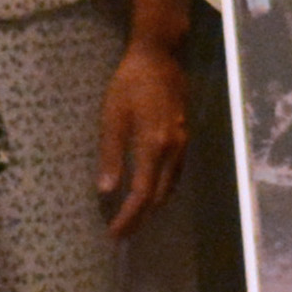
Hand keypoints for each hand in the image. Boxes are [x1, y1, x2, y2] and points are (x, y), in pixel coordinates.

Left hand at [95, 30, 191, 235]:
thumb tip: (106, 190)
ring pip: (170, 187)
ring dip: (152, 207)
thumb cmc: (130, 83)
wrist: (160, 57)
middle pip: (158, 196)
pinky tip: (152, 192)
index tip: (115, 233)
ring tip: (134, 219)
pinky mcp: (185, 137)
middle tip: (122, 234)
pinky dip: (162, 190)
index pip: (141, 193)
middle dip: (140, 218)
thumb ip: (111, 154)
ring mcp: (182, 144)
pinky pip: (175, 174)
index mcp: (153, 146)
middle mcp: (173, 150)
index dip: (129, 216)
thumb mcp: (113, 116)